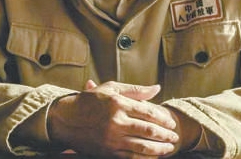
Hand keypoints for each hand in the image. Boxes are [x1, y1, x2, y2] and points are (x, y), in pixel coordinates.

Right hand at [47, 80, 179, 157]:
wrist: (66, 119)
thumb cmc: (90, 101)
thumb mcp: (112, 88)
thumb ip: (136, 90)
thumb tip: (157, 88)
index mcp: (118, 104)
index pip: (148, 112)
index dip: (163, 118)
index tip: (171, 123)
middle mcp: (116, 122)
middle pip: (148, 130)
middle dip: (165, 135)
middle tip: (174, 137)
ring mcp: (111, 138)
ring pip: (142, 146)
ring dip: (159, 149)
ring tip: (168, 148)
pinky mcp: (107, 151)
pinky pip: (131, 157)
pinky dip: (145, 158)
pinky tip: (153, 156)